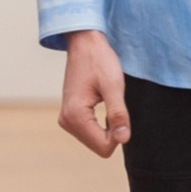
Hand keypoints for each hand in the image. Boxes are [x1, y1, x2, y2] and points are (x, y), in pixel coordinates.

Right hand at [59, 31, 130, 157]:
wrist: (84, 44)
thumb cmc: (99, 60)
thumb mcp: (113, 86)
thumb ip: (118, 114)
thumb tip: (123, 139)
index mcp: (75, 116)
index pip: (104, 147)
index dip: (119, 133)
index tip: (120, 110)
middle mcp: (66, 122)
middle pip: (99, 146)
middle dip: (113, 130)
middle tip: (114, 103)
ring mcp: (66, 120)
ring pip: (96, 140)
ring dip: (107, 126)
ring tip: (107, 100)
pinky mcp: (70, 116)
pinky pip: (91, 132)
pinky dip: (102, 123)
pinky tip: (102, 103)